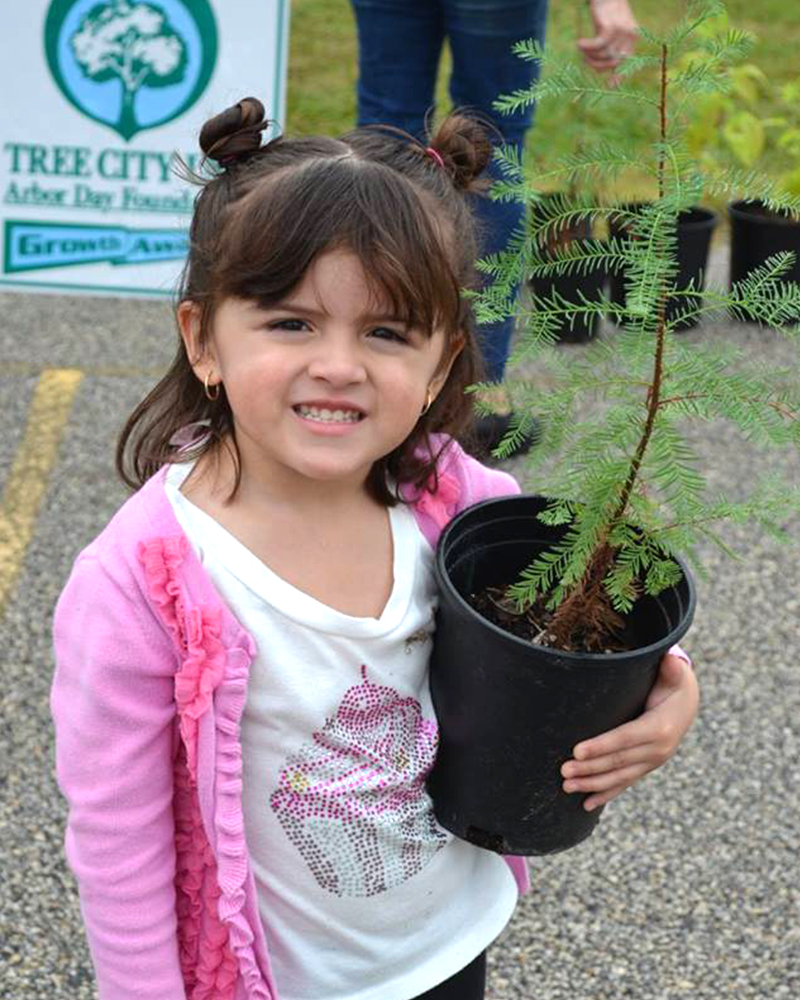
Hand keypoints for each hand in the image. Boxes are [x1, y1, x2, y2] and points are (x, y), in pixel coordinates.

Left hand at [561, 653, 698, 810]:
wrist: (689, 704)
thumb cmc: (674, 684)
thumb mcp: (676, 674)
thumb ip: (671, 668)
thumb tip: (671, 658)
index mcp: (659, 727)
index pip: (624, 738)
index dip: (601, 746)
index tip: (577, 750)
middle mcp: (657, 749)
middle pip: (617, 761)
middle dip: (589, 768)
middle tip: (563, 771)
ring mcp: (651, 762)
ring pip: (618, 776)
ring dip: (592, 783)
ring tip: (567, 786)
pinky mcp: (645, 766)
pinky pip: (624, 783)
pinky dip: (606, 794)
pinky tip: (587, 804)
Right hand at [577, 0, 638, 75]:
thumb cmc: (605, 11)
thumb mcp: (611, 31)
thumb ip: (611, 48)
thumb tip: (607, 71)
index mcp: (633, 38)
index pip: (627, 63)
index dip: (619, 76)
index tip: (609, 86)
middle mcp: (630, 35)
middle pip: (613, 62)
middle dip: (597, 65)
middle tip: (585, 61)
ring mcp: (622, 31)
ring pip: (604, 55)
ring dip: (589, 55)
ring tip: (581, 48)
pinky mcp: (611, 27)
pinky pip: (598, 45)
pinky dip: (587, 47)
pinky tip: (579, 43)